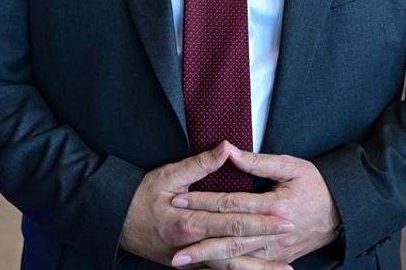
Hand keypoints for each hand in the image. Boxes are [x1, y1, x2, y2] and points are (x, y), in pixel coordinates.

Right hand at [119, 142, 293, 266]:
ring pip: (229, 266)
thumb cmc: (139, 196)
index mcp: (191, 221)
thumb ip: (200, 164)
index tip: (284, 218)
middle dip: (266, 243)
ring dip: (257, 268)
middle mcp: (192, 245)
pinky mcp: (186, 265)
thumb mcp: (167, 175)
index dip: (261, 221)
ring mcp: (190, 259)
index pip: (234, 221)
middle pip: (237, 246)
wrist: (113, 222)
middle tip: (291, 237)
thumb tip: (226, 147)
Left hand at [170, 147, 340, 268]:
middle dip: (200, 243)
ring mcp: (275, 249)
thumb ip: (257, 162)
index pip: (231, 203)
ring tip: (183, 263)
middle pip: (230, 238)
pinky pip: (249, 267)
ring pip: (237, 258)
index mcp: (274, 204)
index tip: (180, 198)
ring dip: (209, 260)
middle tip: (174, 248)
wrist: (341, 213)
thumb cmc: (316, 185)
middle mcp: (273, 231)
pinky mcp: (277, 259)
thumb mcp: (290, 167)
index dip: (204, 200)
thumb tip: (228, 150)